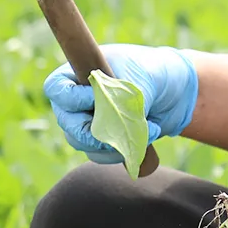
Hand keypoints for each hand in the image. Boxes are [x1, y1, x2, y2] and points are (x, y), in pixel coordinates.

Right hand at [42, 44, 198, 163]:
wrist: (172, 92)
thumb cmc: (151, 72)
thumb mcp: (141, 79)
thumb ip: (125, 101)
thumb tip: (116, 128)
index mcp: (79, 73)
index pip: (56, 88)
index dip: (71, 98)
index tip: (95, 96)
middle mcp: (77, 100)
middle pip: (67, 123)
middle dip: (91, 130)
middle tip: (117, 129)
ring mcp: (87, 122)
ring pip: (82, 143)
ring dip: (112, 142)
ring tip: (145, 130)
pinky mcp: (102, 141)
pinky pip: (100, 155)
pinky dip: (122, 152)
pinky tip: (146, 140)